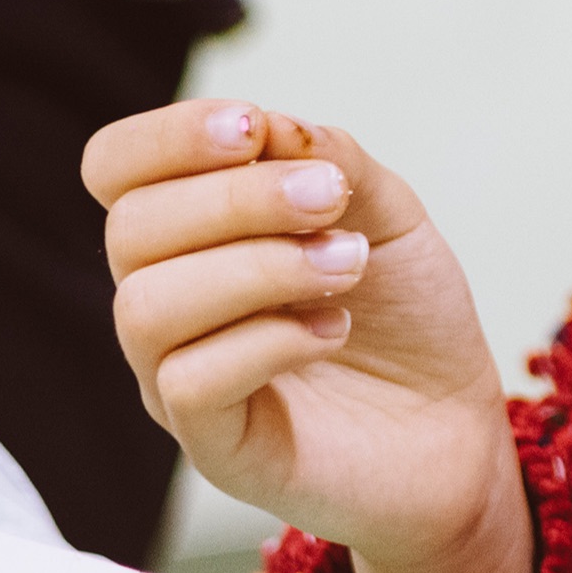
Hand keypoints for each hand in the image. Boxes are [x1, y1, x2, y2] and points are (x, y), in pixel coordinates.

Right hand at [82, 101, 528, 572]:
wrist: (457, 428)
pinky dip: (270, 340)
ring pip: (147, 306)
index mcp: (190, 234)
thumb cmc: (407, 318)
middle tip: (330, 199)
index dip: (166, 136)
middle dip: (235, 198)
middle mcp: (165, 302)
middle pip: (130, 229)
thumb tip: (266, 126)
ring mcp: (176, 378)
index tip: (253, 127)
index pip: (114, 169)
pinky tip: (332, 328)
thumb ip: (326, 158)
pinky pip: (188, 383)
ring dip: (256, 267)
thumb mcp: (384, 212)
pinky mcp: (212, 446)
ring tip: (344, 265)